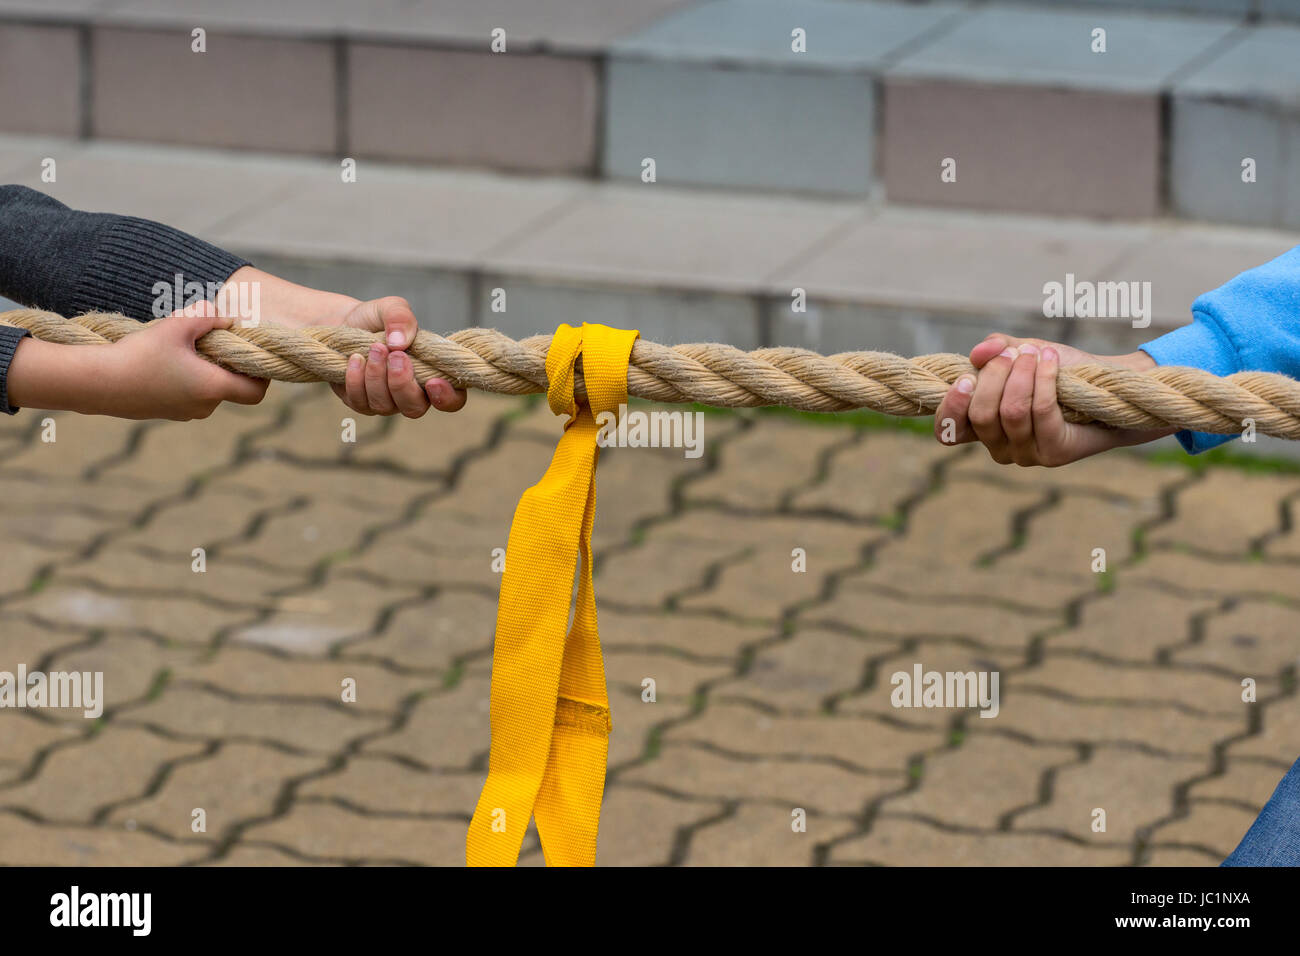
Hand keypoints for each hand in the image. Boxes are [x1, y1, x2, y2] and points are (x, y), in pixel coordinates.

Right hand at [97, 300, 268, 419]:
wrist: (95, 382)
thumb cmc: (139, 354)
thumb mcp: (177, 326)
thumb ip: (207, 316)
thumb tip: (228, 318)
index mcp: (213, 388)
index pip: (257, 392)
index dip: (263, 376)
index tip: (253, 356)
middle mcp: (204, 407)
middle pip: (232, 388)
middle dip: (228, 366)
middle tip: (215, 343)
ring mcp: (184, 413)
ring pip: (209, 391)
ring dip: (205, 371)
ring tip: (184, 348)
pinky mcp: (165, 413)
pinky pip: (188, 395)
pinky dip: (187, 380)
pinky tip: (166, 360)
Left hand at [332, 296, 466, 416]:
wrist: (344, 322)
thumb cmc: (378, 319)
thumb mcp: (393, 308)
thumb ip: (401, 318)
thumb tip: (399, 342)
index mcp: (433, 374)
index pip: (453, 399)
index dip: (447, 397)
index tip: (433, 381)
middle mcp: (413, 394)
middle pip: (415, 408)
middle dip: (402, 384)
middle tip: (394, 355)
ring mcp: (387, 402)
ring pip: (385, 406)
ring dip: (377, 376)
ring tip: (374, 348)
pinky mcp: (361, 402)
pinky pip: (360, 402)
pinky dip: (356, 380)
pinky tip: (355, 358)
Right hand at [932, 334, 1174, 466]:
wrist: (1109, 388)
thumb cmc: (1058, 372)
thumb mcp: (1021, 353)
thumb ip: (996, 349)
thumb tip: (978, 353)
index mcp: (981, 428)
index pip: (947, 432)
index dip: (950, 408)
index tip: (966, 377)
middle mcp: (998, 447)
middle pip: (981, 415)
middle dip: (995, 376)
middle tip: (1013, 353)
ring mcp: (1025, 455)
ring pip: (1011, 412)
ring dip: (1022, 374)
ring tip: (1035, 353)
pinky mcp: (1054, 453)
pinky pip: (1041, 412)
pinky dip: (1044, 380)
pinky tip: (1050, 360)